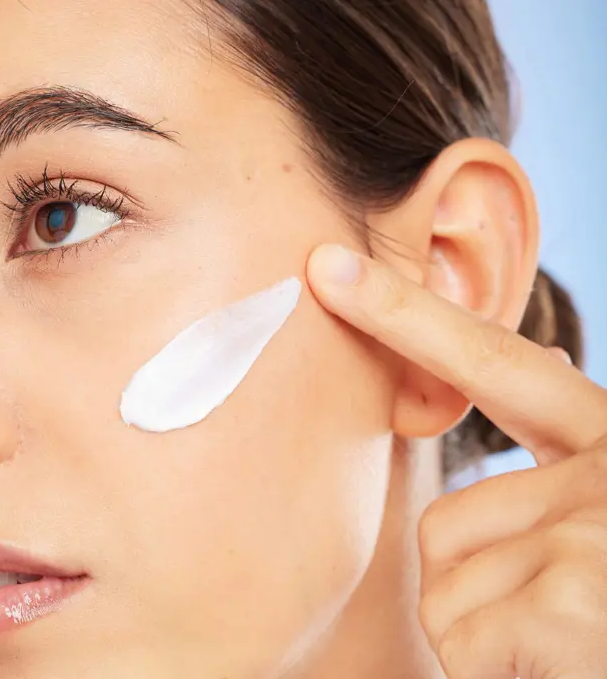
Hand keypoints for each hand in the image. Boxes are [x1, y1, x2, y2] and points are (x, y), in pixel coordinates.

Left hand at [307, 244, 606, 678]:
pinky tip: (565, 670)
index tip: (328, 268)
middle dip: (474, 587)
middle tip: (556, 624)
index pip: (490, 360)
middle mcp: (606, 468)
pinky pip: (464, 639)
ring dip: (488, 640)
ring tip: (567, 650)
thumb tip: (503, 423)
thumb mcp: (600, 523)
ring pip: (444, 586)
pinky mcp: (577, 599)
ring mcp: (594, 529)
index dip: (404, 313)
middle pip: (444, 523)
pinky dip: (494, 674)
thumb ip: (548, 482)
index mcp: (606, 442)